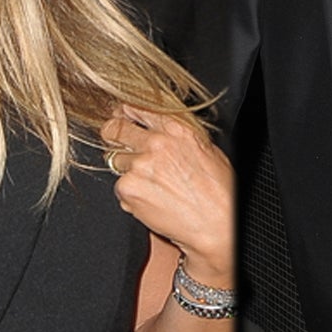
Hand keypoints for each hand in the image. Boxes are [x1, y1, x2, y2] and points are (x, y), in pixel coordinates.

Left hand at [101, 107, 233, 284]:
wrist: (218, 224)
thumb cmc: (219, 191)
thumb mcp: (205, 148)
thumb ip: (175, 135)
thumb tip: (155, 129)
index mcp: (176, 128)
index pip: (136, 107)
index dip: (124, 112)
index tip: (120, 116)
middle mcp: (156, 143)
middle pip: (114, 129)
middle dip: (113, 136)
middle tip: (117, 144)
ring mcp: (139, 166)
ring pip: (116, 161)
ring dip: (127, 171)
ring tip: (152, 186)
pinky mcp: (128, 188)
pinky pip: (119, 187)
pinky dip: (130, 196)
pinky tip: (152, 201)